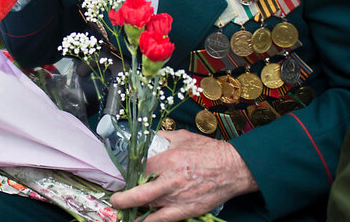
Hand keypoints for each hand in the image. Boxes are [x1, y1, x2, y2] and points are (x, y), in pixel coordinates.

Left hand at [109, 130, 257, 220]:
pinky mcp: (186, 210)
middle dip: (122, 198)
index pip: (139, 167)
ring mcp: (177, 197)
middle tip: (115, 199)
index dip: (129, 172)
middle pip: (138, 192)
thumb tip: (147, 139)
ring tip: (124, 210)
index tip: (125, 175)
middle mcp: (170, 180)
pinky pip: (162, 220)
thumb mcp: (182, 137)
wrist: (233, 168)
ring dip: (133, 210)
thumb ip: (162, 138)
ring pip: (148, 208)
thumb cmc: (209, 151)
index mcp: (168, 159)